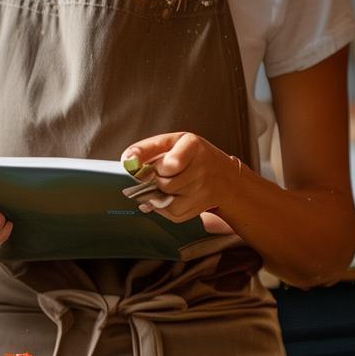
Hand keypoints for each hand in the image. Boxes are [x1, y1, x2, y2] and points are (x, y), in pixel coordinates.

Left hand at [121, 132, 238, 224]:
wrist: (226, 177)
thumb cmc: (193, 156)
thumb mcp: (172, 142)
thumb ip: (147, 149)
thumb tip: (127, 162)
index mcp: (192, 145)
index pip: (170, 164)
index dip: (153, 168)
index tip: (142, 166)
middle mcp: (202, 167)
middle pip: (164, 184)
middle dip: (156, 180)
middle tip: (162, 174)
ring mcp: (203, 189)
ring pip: (166, 200)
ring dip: (160, 195)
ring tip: (168, 184)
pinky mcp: (201, 207)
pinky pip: (173, 213)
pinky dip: (166, 208)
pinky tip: (173, 196)